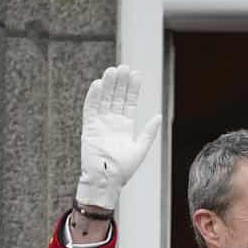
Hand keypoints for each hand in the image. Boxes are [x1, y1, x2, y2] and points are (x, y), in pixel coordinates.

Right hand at [75, 65, 162, 210]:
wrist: (107, 180)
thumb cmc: (124, 169)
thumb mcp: (141, 148)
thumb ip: (149, 132)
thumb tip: (158, 116)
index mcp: (125, 126)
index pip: (129, 102)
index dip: (132, 89)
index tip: (137, 74)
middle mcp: (112, 122)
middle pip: (116, 97)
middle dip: (121, 83)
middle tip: (125, 67)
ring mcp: (100, 124)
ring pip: (104, 100)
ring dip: (108, 85)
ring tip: (113, 71)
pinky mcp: (89, 128)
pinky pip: (90, 109)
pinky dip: (93, 97)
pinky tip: (98, 84)